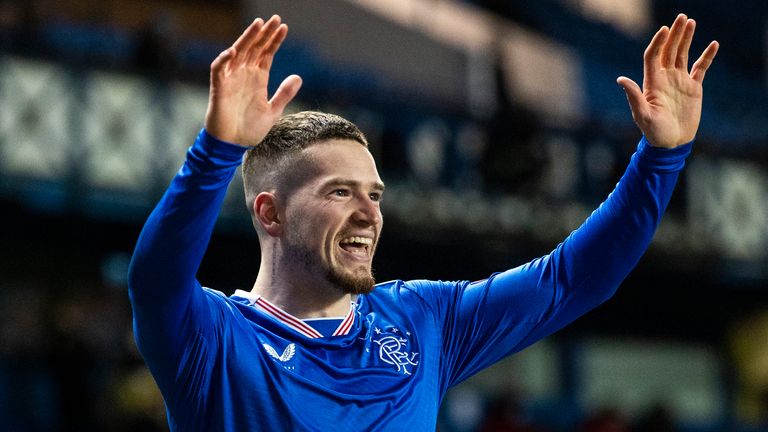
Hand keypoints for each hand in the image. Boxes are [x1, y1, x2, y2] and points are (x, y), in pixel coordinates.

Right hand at [204, 15, 301, 146]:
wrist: (232, 145)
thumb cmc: (249, 129)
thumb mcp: (273, 111)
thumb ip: (284, 94)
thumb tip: (298, 77)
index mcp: (258, 79)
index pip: (266, 54)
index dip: (274, 41)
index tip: (284, 27)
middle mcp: (244, 75)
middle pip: (254, 48)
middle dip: (264, 33)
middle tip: (275, 18)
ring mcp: (231, 80)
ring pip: (238, 53)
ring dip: (247, 38)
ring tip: (258, 24)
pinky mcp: (219, 89)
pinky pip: (218, 70)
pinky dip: (224, 60)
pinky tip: (233, 51)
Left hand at [617, 13, 718, 147]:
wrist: (671, 144)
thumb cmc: (653, 132)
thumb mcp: (642, 115)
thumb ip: (633, 96)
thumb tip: (621, 78)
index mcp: (652, 82)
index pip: (653, 56)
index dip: (658, 42)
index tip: (664, 30)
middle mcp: (665, 78)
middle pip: (669, 50)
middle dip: (674, 34)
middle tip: (682, 17)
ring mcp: (679, 81)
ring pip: (683, 54)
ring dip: (687, 39)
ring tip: (691, 22)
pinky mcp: (693, 87)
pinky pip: (701, 67)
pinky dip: (707, 56)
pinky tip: (713, 45)